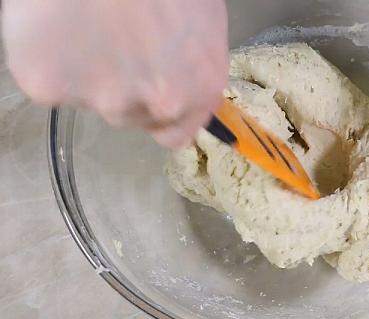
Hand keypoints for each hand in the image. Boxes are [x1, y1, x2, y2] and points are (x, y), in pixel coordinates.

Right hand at [2, 0, 228, 147]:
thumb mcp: (202, 16)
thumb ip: (192, 62)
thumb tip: (180, 75)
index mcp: (199, 89)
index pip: (177, 133)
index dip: (160, 113)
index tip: (146, 89)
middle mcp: (157, 107)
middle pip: (133, 117)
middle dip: (124, 88)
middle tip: (116, 40)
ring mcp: (102, 101)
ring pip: (91, 101)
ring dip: (89, 74)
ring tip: (88, 25)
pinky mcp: (49, 87)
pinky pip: (48, 81)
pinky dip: (50, 59)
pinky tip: (58, 25)